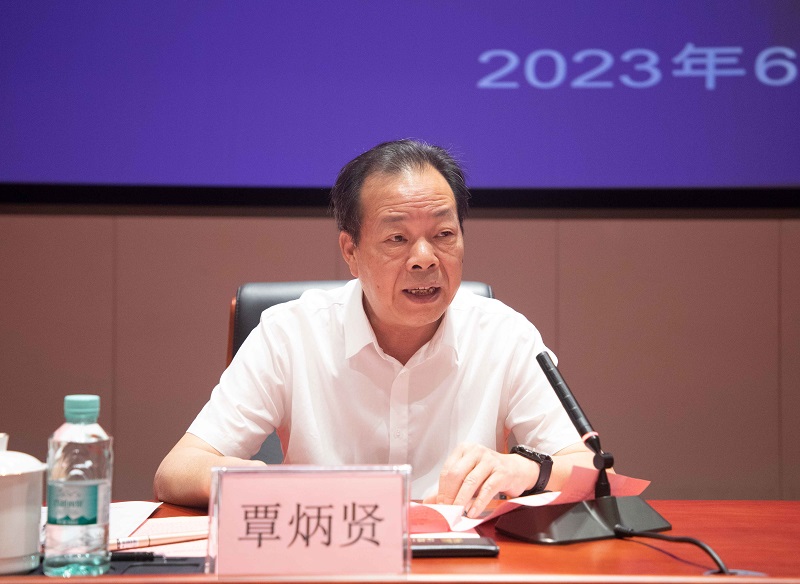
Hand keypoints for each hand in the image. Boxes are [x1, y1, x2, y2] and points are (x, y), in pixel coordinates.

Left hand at [424, 443, 538, 517]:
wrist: (518, 469)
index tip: (440, 505)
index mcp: (464, 449)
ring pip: (470, 482)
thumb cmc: (490, 472)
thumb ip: (451, 487)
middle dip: (449, 495)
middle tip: (447, 511)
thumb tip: (431, 502)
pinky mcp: (502, 472)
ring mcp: (490, 461)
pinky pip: (487, 489)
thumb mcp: (469, 475)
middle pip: (456, 474)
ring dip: (462, 500)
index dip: (442, 490)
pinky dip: (478, 503)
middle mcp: (476, 451)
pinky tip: (472, 512)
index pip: (447, 470)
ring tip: (457, 513)